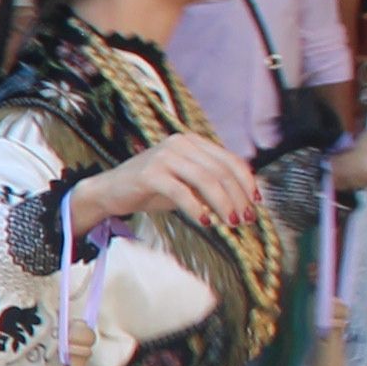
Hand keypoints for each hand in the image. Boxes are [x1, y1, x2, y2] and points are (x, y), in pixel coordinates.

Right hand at [69, 130, 258, 239]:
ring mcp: (164, 156)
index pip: (230, 160)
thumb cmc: (151, 189)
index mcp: (193, 142)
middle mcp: (180, 144)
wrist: (109, 191)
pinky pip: (181, 191)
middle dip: (237, 197)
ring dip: (222, 203)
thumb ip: (210, 186)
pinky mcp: (149, 173)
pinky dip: (196, 208)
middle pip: (220, 171)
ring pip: (205, 179)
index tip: (257, 204)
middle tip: (245, 220)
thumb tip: (243, 203)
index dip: (247, 182)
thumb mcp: (186, 184)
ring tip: (230, 223)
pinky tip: (205, 222)